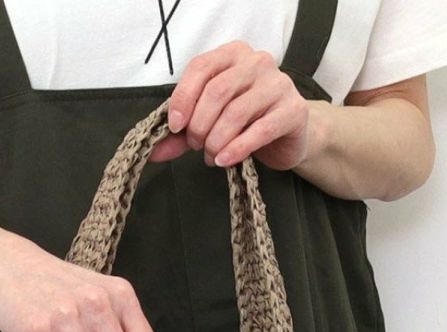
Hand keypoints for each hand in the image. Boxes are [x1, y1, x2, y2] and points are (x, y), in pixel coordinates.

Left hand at [148, 41, 310, 170]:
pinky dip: (237, 149)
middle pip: (217, 92)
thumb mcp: (212, 122)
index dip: (183, 98)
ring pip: (236, 113)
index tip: (175, 127)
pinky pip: (259, 131)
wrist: (290, 135)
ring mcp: (278, 84)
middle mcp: (257, 62)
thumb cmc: (247, 123)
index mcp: (233, 55)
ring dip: (216, 141)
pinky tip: (225, 161)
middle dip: (199, 125)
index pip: (201, 68)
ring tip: (211, 157)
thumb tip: (153, 152)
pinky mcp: (293, 110)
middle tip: (196, 146)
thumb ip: (182, 134)